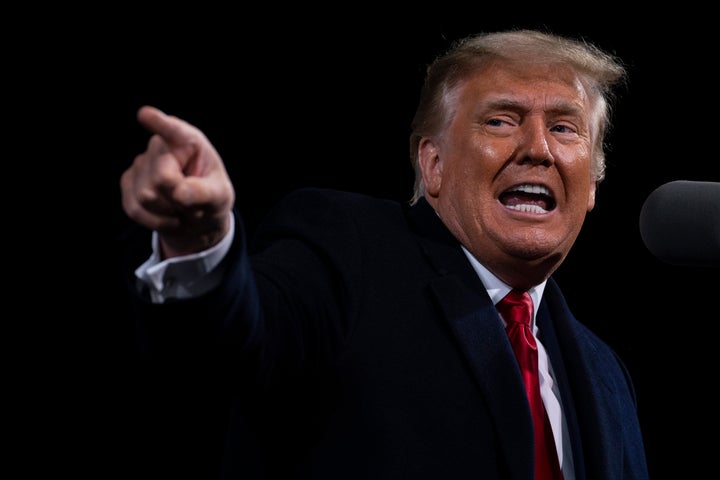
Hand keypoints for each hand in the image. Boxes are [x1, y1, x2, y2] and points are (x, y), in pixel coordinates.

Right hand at [120, 106, 234, 257]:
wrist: (197, 218)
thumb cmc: (212, 198)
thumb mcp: (220, 196)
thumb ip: (203, 193)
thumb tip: (177, 192)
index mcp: (188, 141)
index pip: (173, 131)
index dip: (159, 123)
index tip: (145, 114)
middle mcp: (160, 146)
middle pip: (162, 179)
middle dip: (178, 199)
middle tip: (193, 202)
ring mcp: (140, 163)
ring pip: (147, 196)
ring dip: (168, 211)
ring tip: (181, 206)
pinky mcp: (128, 182)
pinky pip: (134, 208)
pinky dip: (155, 221)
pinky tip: (168, 216)